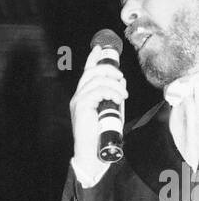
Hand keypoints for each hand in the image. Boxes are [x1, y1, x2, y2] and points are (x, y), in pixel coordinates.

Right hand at [69, 45, 127, 177]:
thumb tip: (121, 81)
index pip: (87, 73)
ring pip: (96, 80)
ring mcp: (78, 101)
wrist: (93, 151)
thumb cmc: (101, 134)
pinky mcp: (82, 106)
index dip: (92, 59)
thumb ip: (114, 95)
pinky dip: (111, 92)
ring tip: (122, 95)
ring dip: (114, 85)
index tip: (99, 48)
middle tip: (121, 79)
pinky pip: (98, 90)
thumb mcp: (112, 109)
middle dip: (109, 70)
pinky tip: (118, 99)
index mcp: (84, 96)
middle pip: (92, 72)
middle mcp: (78, 96)